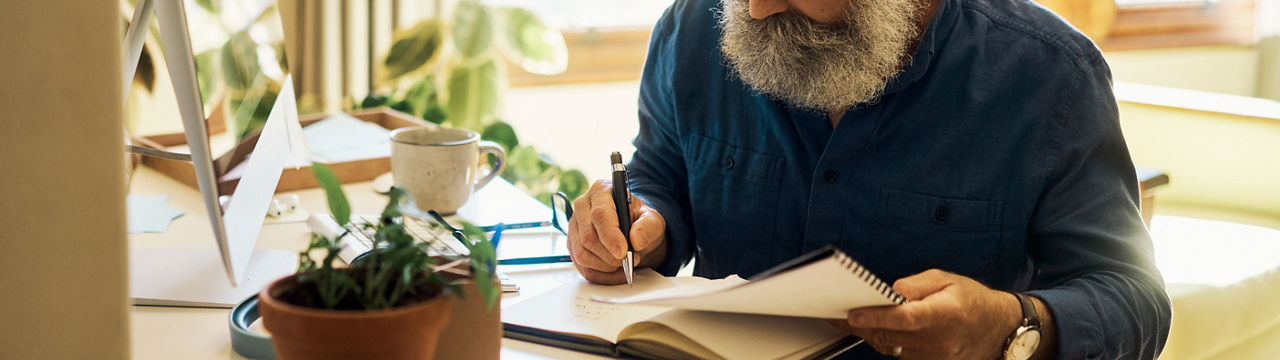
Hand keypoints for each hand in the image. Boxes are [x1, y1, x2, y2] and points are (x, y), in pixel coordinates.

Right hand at [567, 179, 667, 283]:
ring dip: (606, 266)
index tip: (623, 252)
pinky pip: (582, 267)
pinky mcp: (573, 246)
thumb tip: (636, 239)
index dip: (610, 236)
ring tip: (624, 265)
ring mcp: (575, 227)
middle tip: (630, 260)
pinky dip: (601, 275)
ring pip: (582, 254)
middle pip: (588, 237)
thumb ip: (649, 226)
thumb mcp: (653, 219)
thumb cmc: (640, 221)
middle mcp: (583, 207)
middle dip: (610, 255)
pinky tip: (616, 273)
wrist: (635, 231)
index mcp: (601, 191)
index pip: (600, 215)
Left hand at [831, 269, 1022, 358]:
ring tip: (849, 318)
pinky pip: (897, 354)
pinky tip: (873, 328)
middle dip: (859, 325)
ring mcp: (934, 357)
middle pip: (889, 336)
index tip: (852, 313)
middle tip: (835, 313)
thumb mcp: (947, 280)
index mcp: (945, 314)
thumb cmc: (972, 300)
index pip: (904, 318)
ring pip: (889, 347)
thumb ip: (916, 285)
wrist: (998, 329)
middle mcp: (939, 341)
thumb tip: (889, 291)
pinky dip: (883, 341)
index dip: (876, 316)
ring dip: (868, 333)